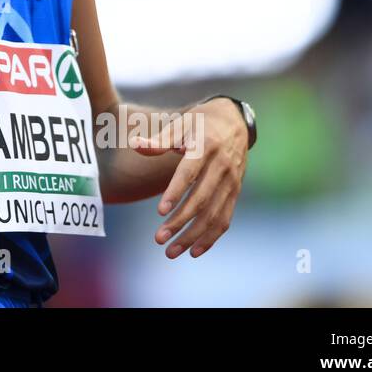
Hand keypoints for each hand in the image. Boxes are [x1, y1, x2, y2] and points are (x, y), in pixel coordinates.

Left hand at [129, 99, 248, 259]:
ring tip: (172, 251)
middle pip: (201, 200)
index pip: (189, 174)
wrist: (234, 120)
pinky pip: (225, 218)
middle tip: (159, 238)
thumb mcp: (180, 124)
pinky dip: (211, 237)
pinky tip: (194, 251)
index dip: (175, 192)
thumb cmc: (200, 122)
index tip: (160, 212)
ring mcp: (232, 181)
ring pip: (213, 215)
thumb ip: (159, 140)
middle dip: (180, 222)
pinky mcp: (235, 192)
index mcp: (205, 146)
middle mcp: (222, 166)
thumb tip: (135, 144)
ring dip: (193, 236)